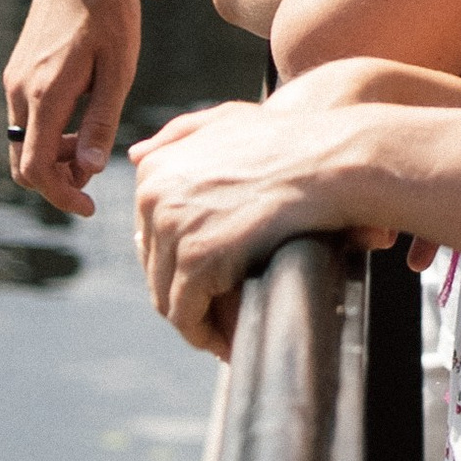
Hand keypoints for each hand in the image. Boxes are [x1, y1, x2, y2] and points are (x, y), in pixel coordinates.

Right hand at [3, 0, 163, 211]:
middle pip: (21, 163)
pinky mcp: (18, 68)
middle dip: (55, 180)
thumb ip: (102, 120)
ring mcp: (15, 77)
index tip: (90, 206)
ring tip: (92, 149)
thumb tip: (90, 169)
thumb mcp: (119, 68)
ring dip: (51, 157)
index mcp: (45, 92)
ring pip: (21, 142)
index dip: (61, 195)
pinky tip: (78, 124)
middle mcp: (19, 88)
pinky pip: (23, 118)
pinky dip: (46, 135)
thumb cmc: (111, 13)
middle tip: (93, 180)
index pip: (36, 168)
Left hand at [130, 99, 392, 355]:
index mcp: (153, 169)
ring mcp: (172, 229)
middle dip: (185, 292)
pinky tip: (227, 342)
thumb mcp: (225, 118)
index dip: (176, 261)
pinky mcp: (197, 260)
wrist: (327, 160)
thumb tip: (134, 155)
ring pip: (166, 295)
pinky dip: (204, 335)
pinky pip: (186, 314)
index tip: (206, 280)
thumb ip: (177, 133)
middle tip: (215, 314)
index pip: (148, 235)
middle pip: (155, 266)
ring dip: (193, 320)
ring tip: (222, 334)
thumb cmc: (286, 140)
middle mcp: (152, 197)